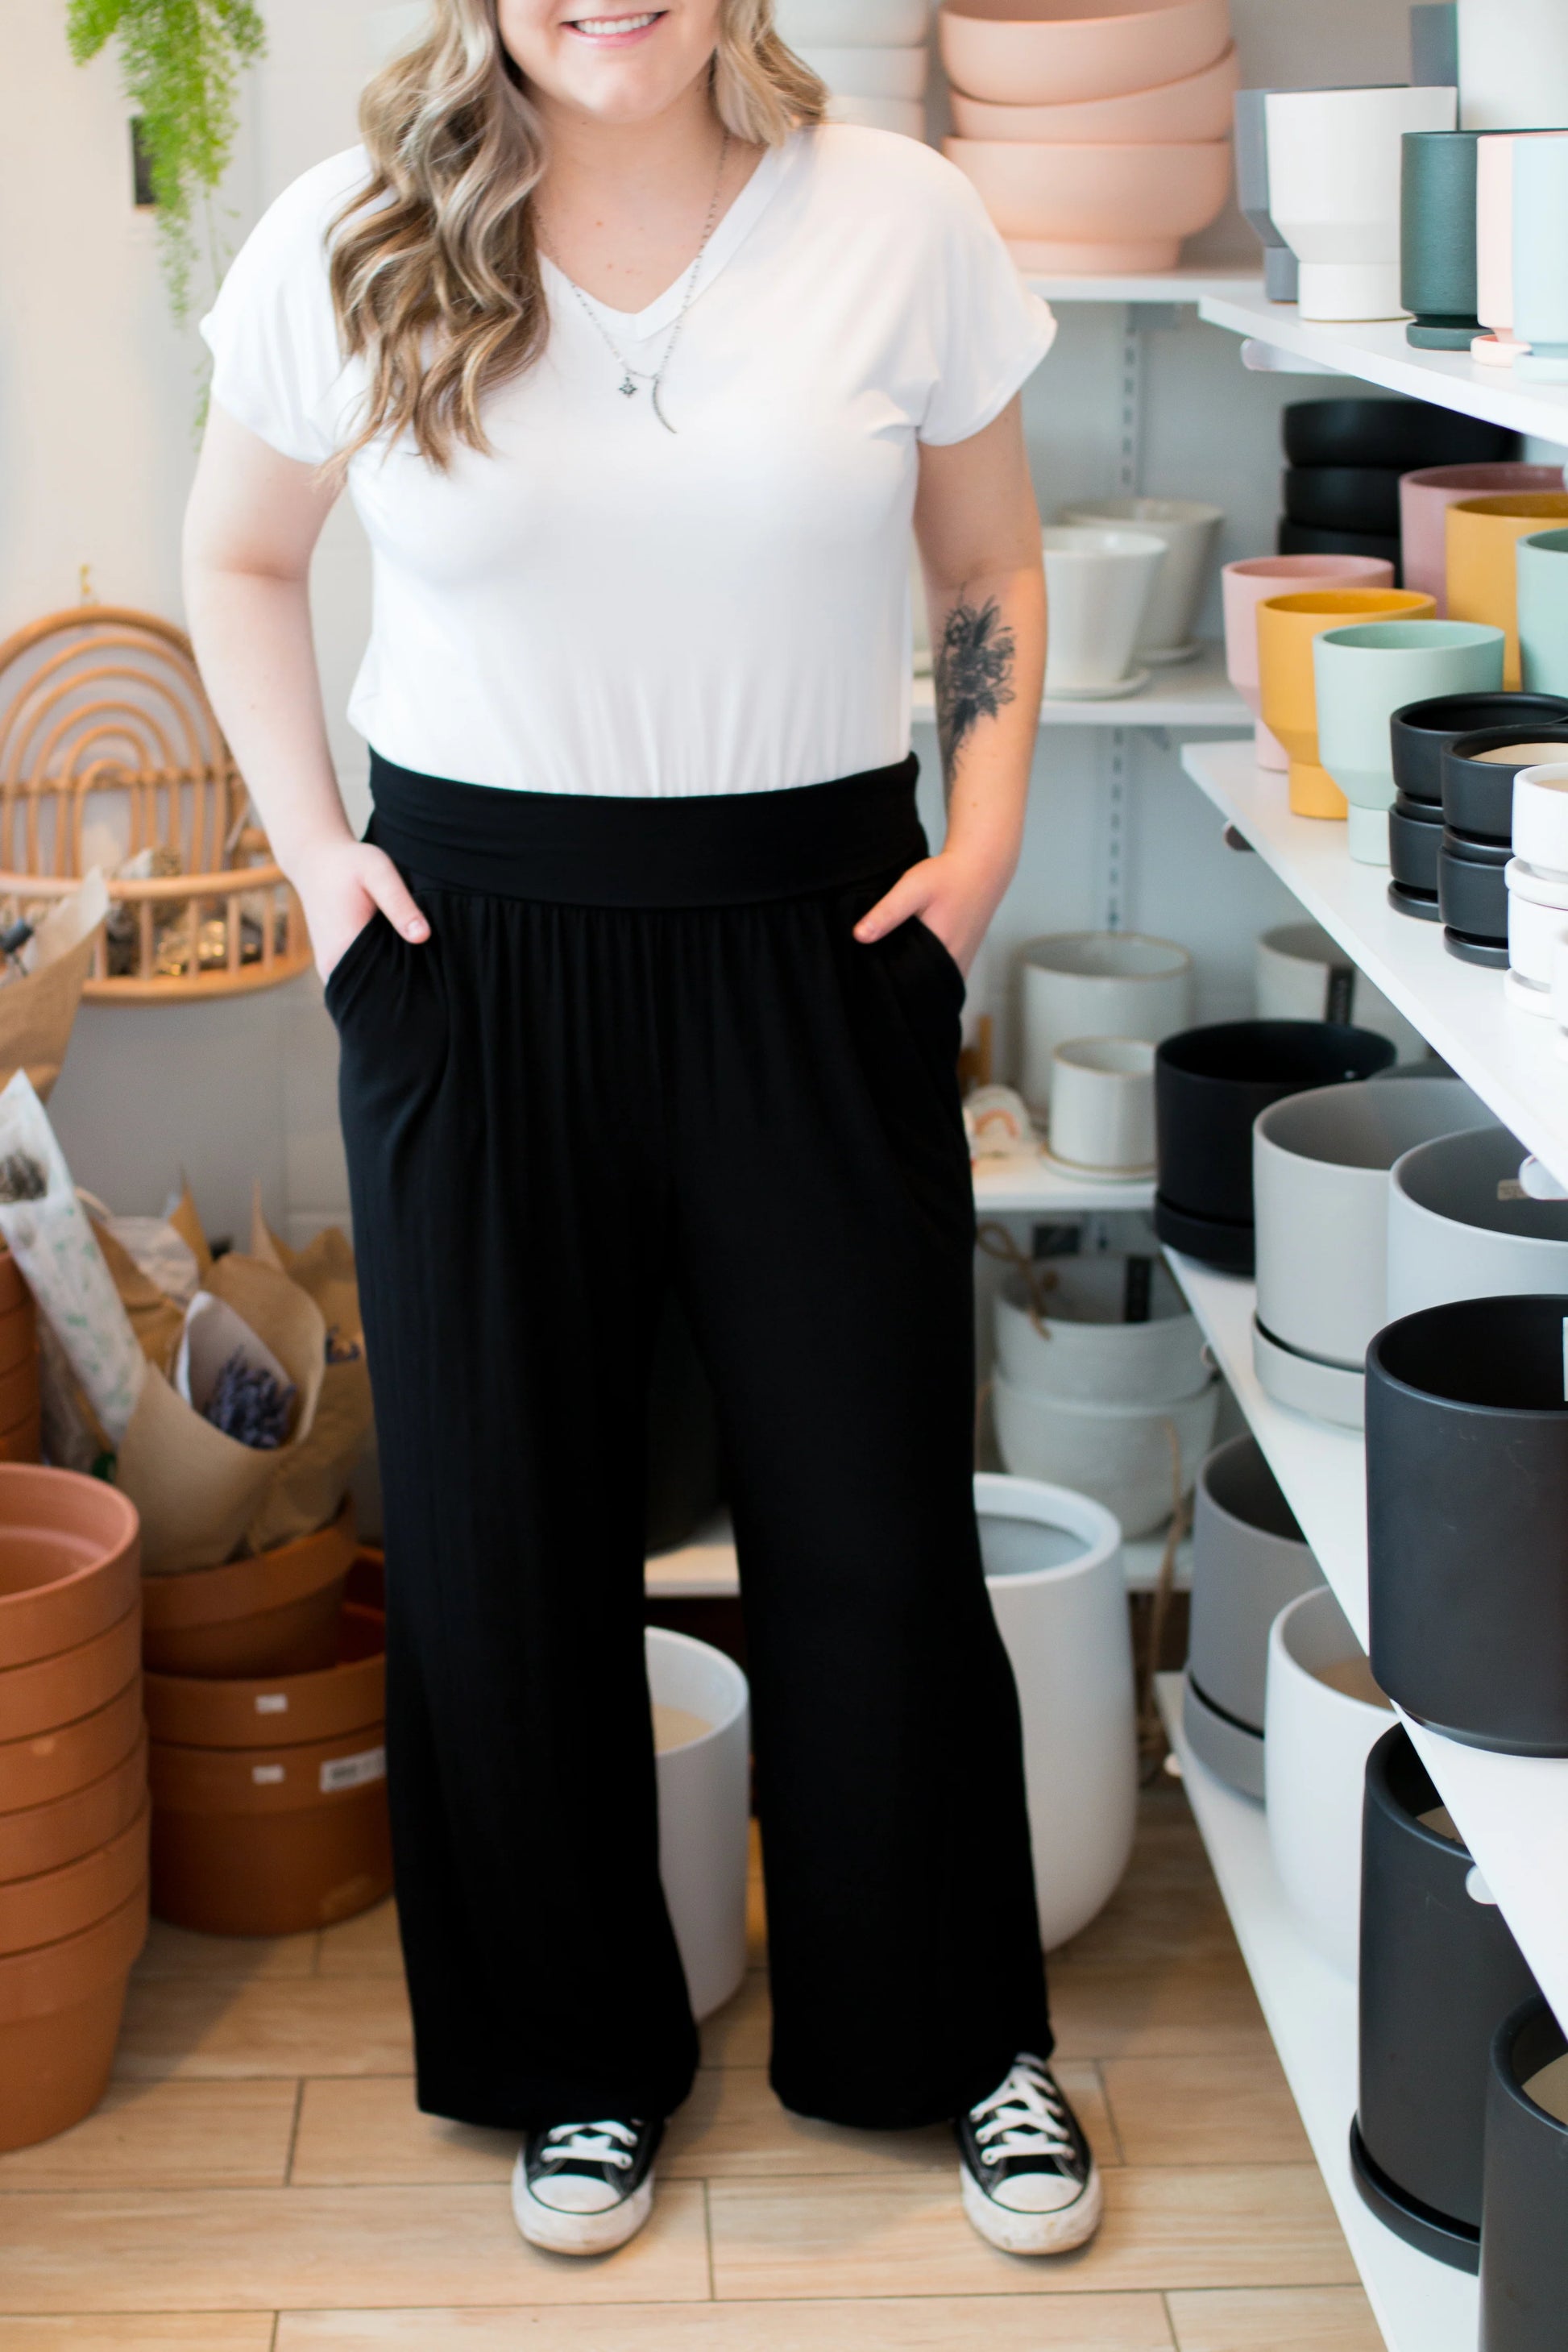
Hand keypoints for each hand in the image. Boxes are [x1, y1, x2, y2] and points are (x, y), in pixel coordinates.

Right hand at [296, 835, 430, 982]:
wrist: (314, 859)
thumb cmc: (349, 863)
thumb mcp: (379, 872)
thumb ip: (399, 903)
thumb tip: (423, 936)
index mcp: (345, 948)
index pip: (387, 985)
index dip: (412, 982)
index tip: (432, 973)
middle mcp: (333, 966)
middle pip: (377, 992)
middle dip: (402, 985)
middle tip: (429, 970)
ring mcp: (329, 969)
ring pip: (368, 989)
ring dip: (390, 980)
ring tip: (414, 964)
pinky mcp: (331, 965)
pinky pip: (360, 980)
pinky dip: (378, 974)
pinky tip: (395, 959)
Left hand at [852, 849, 1005, 976]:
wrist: (979, 869)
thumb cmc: (945, 878)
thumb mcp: (912, 889)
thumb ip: (886, 913)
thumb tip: (858, 937)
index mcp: (940, 955)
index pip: (906, 985)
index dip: (885, 980)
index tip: (868, 970)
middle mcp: (953, 967)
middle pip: (917, 989)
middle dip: (896, 983)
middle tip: (875, 966)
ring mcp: (961, 967)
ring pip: (929, 985)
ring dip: (911, 980)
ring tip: (890, 963)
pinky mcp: (963, 962)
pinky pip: (939, 978)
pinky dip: (924, 973)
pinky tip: (909, 959)